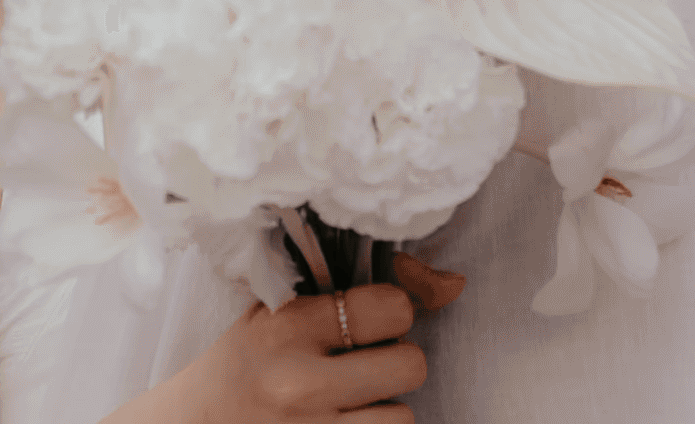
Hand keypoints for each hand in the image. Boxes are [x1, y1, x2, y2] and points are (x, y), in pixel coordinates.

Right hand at [160, 282, 436, 422]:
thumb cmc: (241, 364)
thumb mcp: (277, 311)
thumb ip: (357, 292)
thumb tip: (454, 285)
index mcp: (287, 327)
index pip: (391, 306)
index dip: (391, 311)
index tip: (369, 319)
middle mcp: (301, 384)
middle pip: (410, 364)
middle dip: (395, 361)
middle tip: (362, 363)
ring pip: (403, 417)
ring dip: (385, 409)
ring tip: (349, 402)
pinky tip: (342, 423)